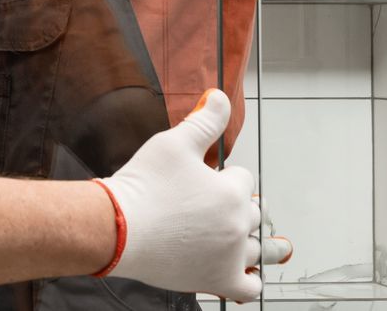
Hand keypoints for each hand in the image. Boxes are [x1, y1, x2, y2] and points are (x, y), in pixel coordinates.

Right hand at [97, 89, 291, 301]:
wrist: (117, 228)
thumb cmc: (142, 188)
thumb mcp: (173, 143)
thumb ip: (204, 121)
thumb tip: (220, 98)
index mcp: (231, 192)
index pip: (243, 179)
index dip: (226, 176)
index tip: (210, 180)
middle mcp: (237, 225)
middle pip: (253, 213)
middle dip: (240, 206)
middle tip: (223, 206)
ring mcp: (230, 256)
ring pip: (259, 249)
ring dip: (259, 242)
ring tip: (269, 243)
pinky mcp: (218, 281)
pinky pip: (250, 288)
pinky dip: (252, 280)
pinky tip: (248, 273)